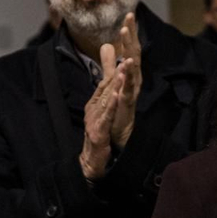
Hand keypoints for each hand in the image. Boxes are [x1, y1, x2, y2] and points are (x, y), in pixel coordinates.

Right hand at [78, 64, 127, 180]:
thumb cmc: (98, 137)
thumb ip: (105, 100)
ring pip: (106, 99)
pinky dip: (112, 104)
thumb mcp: (102, 115)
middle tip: (125, 57)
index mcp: (94, 105)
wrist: (91, 160)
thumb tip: (110, 84)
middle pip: (105, 88)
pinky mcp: (98, 131)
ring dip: (115, 84)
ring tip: (122, 70)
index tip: (123, 57)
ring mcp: (94, 120)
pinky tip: (118, 95)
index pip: (104, 84)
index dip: (113, 70)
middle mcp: (92, 110)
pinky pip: (106, 116)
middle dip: (116, 72)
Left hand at [104, 12, 141, 147]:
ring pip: (133, 70)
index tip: (128, 15)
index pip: (130, 48)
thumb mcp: (111, 79)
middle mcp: (134, 79)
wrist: (118, 132)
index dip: (130, 33)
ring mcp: (132, 91)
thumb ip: (108, 63)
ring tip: (127, 38)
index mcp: (130, 72)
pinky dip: (127, 80)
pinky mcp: (127, 103)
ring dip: (130, 54)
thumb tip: (106, 44)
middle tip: (129, 19)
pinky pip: (127, 90)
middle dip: (131, 37)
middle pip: (134, 54)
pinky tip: (125, 69)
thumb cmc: (117, 104)